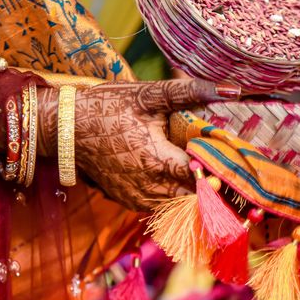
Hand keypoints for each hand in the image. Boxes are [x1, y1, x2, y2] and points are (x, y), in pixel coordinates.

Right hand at [37, 79, 239, 210]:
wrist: (63, 128)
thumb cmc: (107, 107)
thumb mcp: (149, 95)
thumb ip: (192, 92)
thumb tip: (233, 89)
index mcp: (159, 160)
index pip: (205, 177)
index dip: (223, 172)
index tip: (236, 164)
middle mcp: (151, 187)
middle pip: (197, 199)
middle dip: (215, 189)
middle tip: (231, 177)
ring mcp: (139, 198)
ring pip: (181, 209)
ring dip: (197, 198)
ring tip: (212, 183)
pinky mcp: (129, 202)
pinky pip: (162, 210)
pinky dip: (177, 202)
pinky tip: (185, 188)